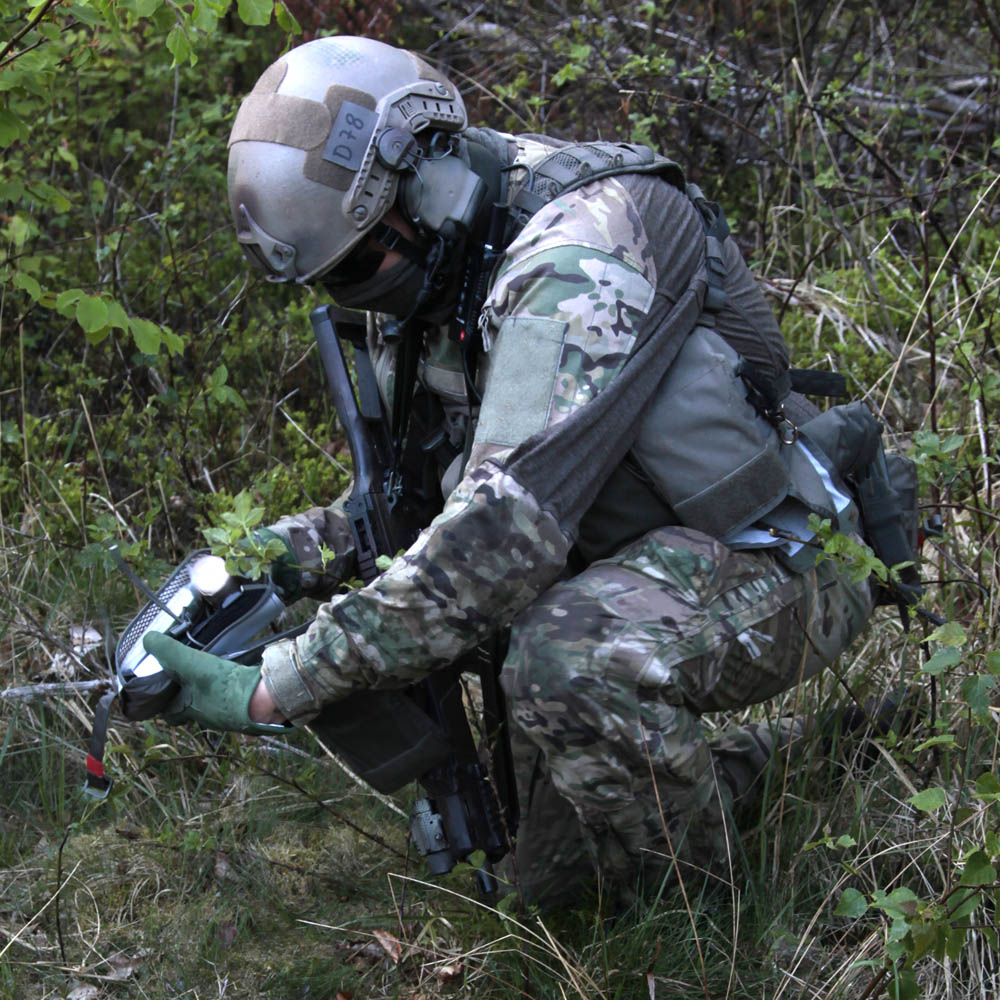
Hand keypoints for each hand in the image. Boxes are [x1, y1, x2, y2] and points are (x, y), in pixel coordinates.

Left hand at [143, 632, 288, 733]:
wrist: (260, 699)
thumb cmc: (221, 686)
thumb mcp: (189, 663)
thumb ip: (168, 652)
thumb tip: (148, 639)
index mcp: (189, 710)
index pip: (170, 712)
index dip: (165, 701)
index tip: (164, 688)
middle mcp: (207, 717)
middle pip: (193, 709)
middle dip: (192, 696)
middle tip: (193, 678)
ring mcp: (229, 715)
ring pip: (215, 705)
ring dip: (214, 692)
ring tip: (217, 673)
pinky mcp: (248, 709)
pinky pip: (236, 700)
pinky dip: (235, 690)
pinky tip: (239, 676)